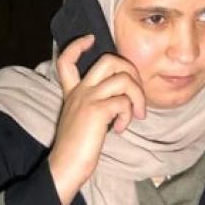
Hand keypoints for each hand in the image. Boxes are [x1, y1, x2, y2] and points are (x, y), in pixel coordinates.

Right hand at [48, 34, 146, 204]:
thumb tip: (121, 102)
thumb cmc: (77, 149)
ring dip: (138, 97)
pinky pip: (124, 101)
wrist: (66, 166)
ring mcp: (87, 99)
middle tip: (137, 92)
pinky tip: (120, 129)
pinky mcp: (97, 111)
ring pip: (123, 79)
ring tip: (136, 115)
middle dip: (131, 70)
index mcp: (72, 93)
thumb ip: (96, 106)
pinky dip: (129, 114)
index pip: (66, 60)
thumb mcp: (83, 121)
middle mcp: (79, 91)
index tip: (90, 38)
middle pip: (109, 59)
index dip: (78, 45)